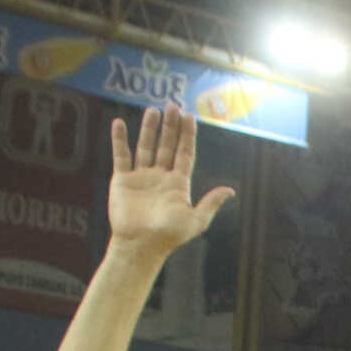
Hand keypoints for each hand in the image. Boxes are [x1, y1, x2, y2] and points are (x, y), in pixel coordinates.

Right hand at [106, 106, 234, 255]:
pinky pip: (121, 155)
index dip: (187, 135)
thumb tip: (230, 190)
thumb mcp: (196, 220)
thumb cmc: (170, 236)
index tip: (190, 116)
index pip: (185, 153)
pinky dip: (120, 139)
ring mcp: (142, 177)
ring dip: (149, 129)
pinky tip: (120, 123)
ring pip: (146, 147)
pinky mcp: (123, 179)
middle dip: (171, 126)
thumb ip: (211, 203)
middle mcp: (161, 177)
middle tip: (172, 104)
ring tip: (153, 110)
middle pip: (167, 145)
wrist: (141, 245)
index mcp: (179, 183)